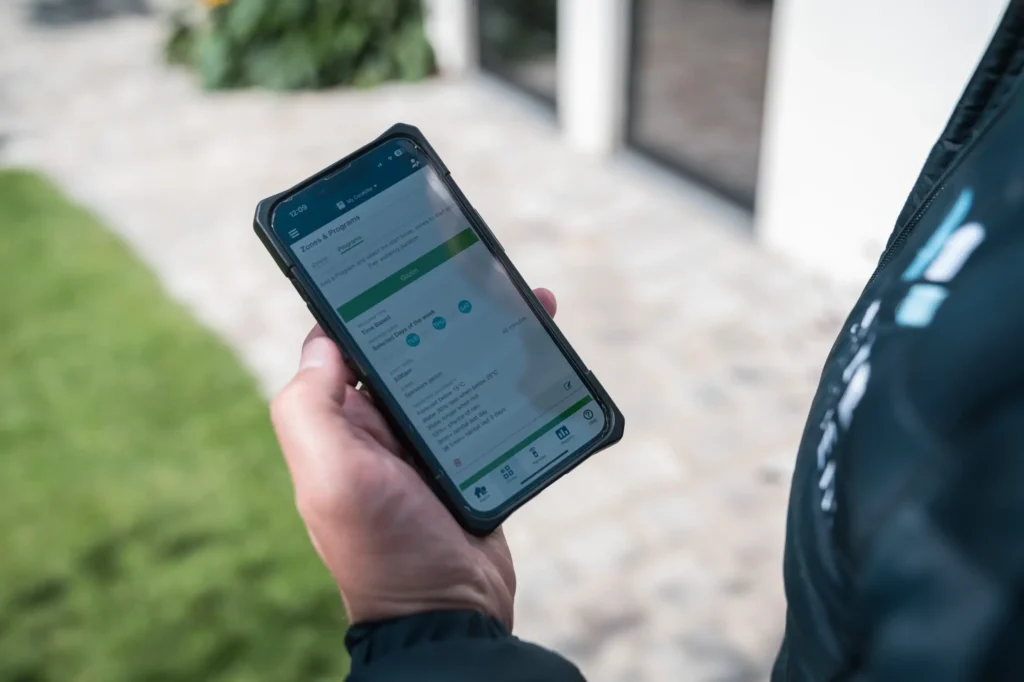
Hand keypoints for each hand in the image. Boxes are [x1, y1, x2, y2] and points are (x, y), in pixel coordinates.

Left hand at [270, 288, 557, 629]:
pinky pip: (492, 404)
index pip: (351, 344)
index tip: (402, 257)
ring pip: (458, 369)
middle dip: (443, 306)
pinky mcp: (474, 458)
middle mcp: (383, 428)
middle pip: (413, 347)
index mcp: (343, 423)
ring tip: (524, 297)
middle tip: (477, 267)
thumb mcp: (330, 476)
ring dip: (486, 333)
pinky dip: (514, 374)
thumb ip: (310, 407)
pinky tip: (540, 349)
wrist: (450, 616)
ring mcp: (431, 443)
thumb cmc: (383, 550)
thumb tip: (320, 339)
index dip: (372, 301)